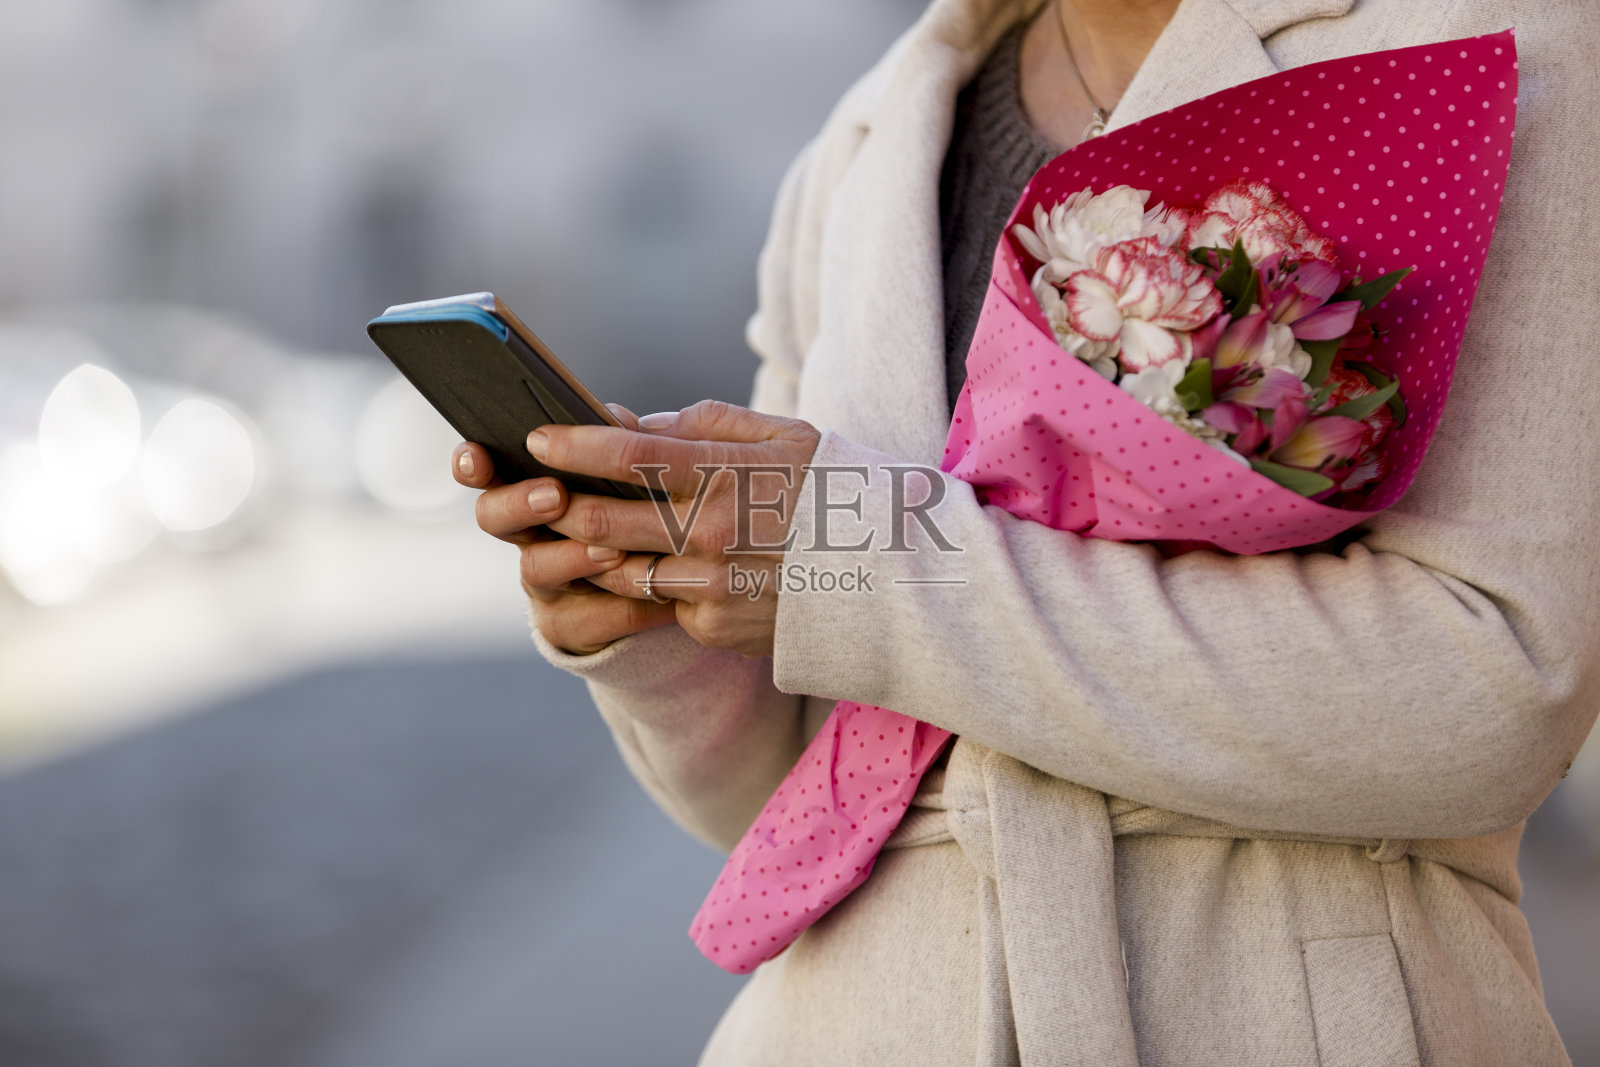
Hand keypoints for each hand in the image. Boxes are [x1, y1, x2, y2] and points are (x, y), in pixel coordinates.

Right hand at [451, 404, 676, 653]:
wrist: (667, 589)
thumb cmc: (642, 514)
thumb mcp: (634, 475)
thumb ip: (621, 445)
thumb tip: (616, 416)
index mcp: (534, 488)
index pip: (488, 469)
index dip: (473, 464)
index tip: (476, 455)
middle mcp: (529, 535)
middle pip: (493, 517)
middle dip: (519, 503)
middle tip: (554, 495)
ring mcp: (545, 583)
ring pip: (537, 568)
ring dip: (573, 556)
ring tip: (613, 549)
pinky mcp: (571, 625)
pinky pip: (591, 618)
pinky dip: (624, 605)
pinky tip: (657, 598)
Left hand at [530, 399, 820, 657]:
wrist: (893, 581)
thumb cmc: (834, 493)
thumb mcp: (785, 437)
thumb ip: (705, 423)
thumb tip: (632, 420)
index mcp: (728, 475)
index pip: (630, 455)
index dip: (574, 445)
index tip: (539, 437)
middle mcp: (711, 533)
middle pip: (602, 522)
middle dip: (558, 506)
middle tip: (539, 492)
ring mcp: (710, 586)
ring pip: (618, 570)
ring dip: (592, 553)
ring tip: (584, 531)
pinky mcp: (713, 627)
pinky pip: (659, 604)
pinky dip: (652, 584)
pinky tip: (659, 568)